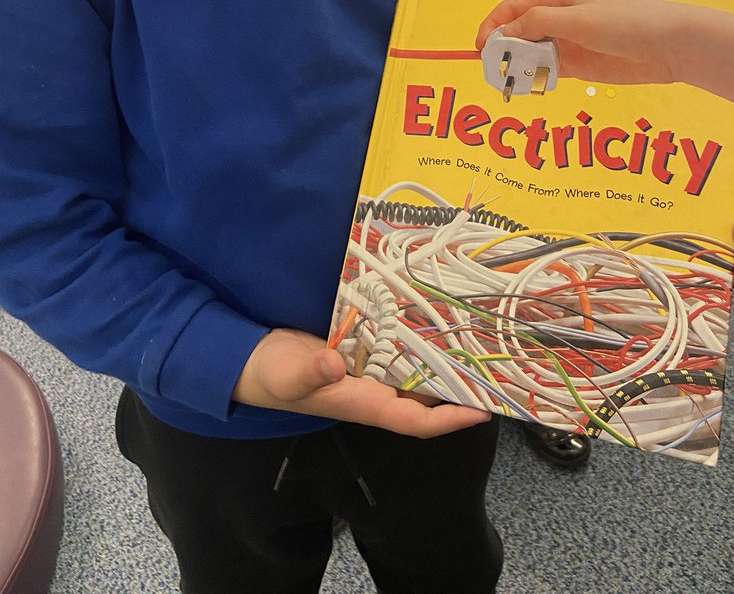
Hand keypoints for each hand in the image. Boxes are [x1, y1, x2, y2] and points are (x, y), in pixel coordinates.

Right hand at [231, 328, 489, 436]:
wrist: (243, 359)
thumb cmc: (267, 374)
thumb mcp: (285, 374)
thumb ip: (308, 370)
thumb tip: (334, 363)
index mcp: (360, 402)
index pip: (415, 420)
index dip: (449, 418)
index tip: (483, 409)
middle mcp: (369, 387)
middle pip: (422, 393)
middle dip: (456, 383)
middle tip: (490, 361)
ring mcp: (363, 366)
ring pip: (410, 367)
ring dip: (437, 356)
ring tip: (471, 334)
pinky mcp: (354, 344)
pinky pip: (392, 344)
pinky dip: (412, 334)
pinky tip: (428, 313)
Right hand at [475, 0, 733, 104]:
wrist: (669, 45)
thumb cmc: (626, 21)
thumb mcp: (578, 18)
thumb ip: (538, 22)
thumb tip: (503, 32)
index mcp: (555, 1)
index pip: (512, 10)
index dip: (492, 26)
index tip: (480, 48)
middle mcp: (558, 21)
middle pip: (517, 33)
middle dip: (501, 49)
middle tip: (493, 71)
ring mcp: (568, 45)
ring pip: (530, 55)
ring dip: (516, 67)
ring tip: (509, 82)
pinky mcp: (580, 67)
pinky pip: (547, 72)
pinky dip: (534, 79)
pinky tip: (529, 87)